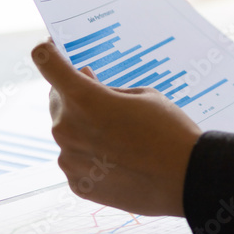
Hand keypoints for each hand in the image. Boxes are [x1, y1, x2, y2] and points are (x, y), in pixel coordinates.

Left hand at [32, 40, 201, 216]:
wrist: (187, 177)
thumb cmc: (170, 131)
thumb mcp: (143, 96)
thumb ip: (107, 90)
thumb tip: (88, 88)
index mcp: (83, 98)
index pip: (46, 62)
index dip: (48, 52)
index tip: (53, 49)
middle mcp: (66, 128)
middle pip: (57, 101)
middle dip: (75, 96)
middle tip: (103, 101)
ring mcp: (69, 159)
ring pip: (68, 134)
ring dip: (86, 129)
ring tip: (121, 138)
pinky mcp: (77, 184)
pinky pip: (77, 162)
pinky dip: (93, 157)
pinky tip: (119, 160)